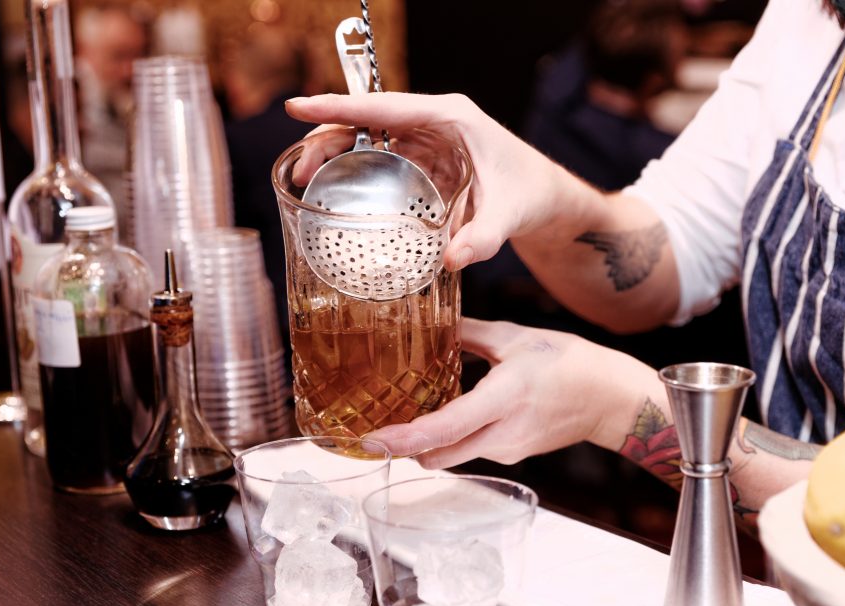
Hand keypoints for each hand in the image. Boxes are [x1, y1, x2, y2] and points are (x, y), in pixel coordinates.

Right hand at [285, 92, 596, 271]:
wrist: (546, 199)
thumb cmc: (531, 193)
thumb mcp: (508, 215)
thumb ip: (483, 237)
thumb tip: (453, 260)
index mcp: (451, 118)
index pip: (386, 107)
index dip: (340, 106)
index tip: (299, 105)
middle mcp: (434, 122)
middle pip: (367, 119)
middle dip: (327, 135)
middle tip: (299, 168)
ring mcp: (427, 140)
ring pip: (368, 137)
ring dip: (334, 152)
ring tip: (304, 178)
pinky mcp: (424, 160)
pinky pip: (380, 157)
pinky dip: (353, 168)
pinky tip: (332, 188)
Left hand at [364, 317, 655, 469]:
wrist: (610, 399)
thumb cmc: (568, 363)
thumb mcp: (515, 338)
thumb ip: (468, 334)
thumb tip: (430, 323)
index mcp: (504, 397)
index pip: (447, 427)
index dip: (407, 438)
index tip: (374, 440)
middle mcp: (503, 433)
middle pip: (439, 455)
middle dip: (406, 447)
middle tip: (378, 429)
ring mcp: (507, 451)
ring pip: (451, 455)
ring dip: (429, 441)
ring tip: (415, 413)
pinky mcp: (510, 457)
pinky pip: (469, 450)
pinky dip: (454, 437)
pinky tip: (454, 412)